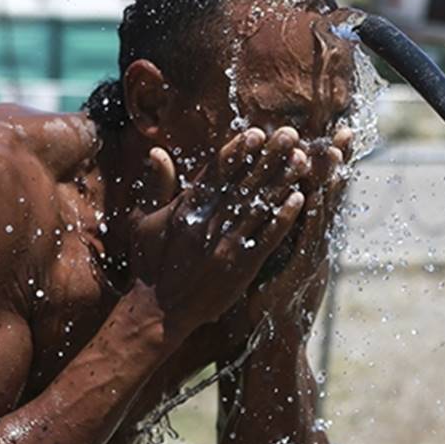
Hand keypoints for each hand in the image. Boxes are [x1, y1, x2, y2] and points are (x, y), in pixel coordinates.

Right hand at [132, 127, 309, 338]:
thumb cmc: (150, 264)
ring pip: (259, 207)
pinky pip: (267, 238)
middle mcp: (208, 223)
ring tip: (302, 159)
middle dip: (268, 157)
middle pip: (244, 184)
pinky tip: (300, 199)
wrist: (160, 311)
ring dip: (282, 181)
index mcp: (185, 209)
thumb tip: (157, 151)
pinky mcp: (241, 266)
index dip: (237, 151)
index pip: (216, 174)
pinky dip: (283, 218)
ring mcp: (226, 245)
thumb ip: (155, 187)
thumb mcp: (143, 222)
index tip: (256, 132)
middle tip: (290, 135)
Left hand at [226, 126, 351, 345]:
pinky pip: (306, 239)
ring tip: (335, 153)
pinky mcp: (300, 273)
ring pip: (322, 213)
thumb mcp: (273, 264)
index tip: (335, 134)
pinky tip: (311, 196)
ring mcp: (312, 258)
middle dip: (336, 163)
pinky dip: (310, 218)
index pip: (318, 192)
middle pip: (327, 195)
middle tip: (345, 131)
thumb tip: (272, 206)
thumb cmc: (267, 305)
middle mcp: (315, 244)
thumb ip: (275, 234)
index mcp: (307, 239)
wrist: (275, 344)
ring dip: (329, 183)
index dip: (327, 164)